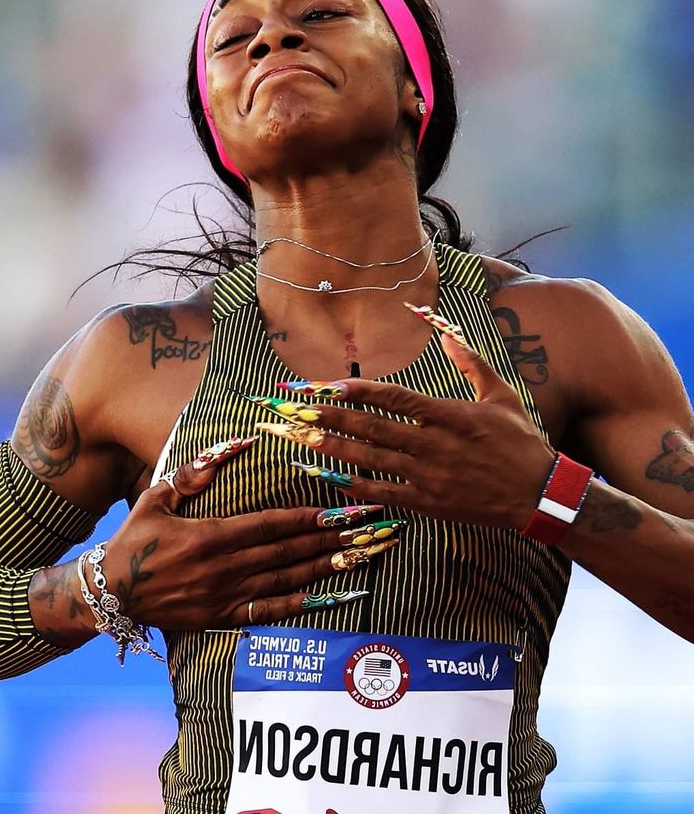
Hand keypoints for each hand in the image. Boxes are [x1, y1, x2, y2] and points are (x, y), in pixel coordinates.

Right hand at [101, 449, 390, 628]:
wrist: (109, 593)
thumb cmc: (134, 539)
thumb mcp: (157, 497)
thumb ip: (195, 472)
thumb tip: (233, 444)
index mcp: (211, 535)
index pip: (272, 524)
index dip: (310, 517)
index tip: (342, 509)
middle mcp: (225, 567)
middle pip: (289, 550)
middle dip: (333, 537)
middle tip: (369, 529)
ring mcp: (226, 596)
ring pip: (287, 579)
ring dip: (327, 567)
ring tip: (362, 556)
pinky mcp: (223, 618)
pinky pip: (269, 613)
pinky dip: (302, 605)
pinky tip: (331, 597)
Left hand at [295, 334, 556, 529]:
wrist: (538, 495)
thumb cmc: (521, 442)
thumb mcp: (502, 395)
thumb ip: (472, 363)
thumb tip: (449, 335)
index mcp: (450, 415)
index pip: (396, 399)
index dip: (360, 391)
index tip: (329, 386)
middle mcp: (433, 445)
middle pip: (372, 429)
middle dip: (332, 419)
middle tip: (298, 412)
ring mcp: (428, 476)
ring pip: (371, 460)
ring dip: (333, 450)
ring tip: (301, 440)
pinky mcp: (428, 503)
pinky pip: (384, 493)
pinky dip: (355, 486)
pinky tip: (329, 478)